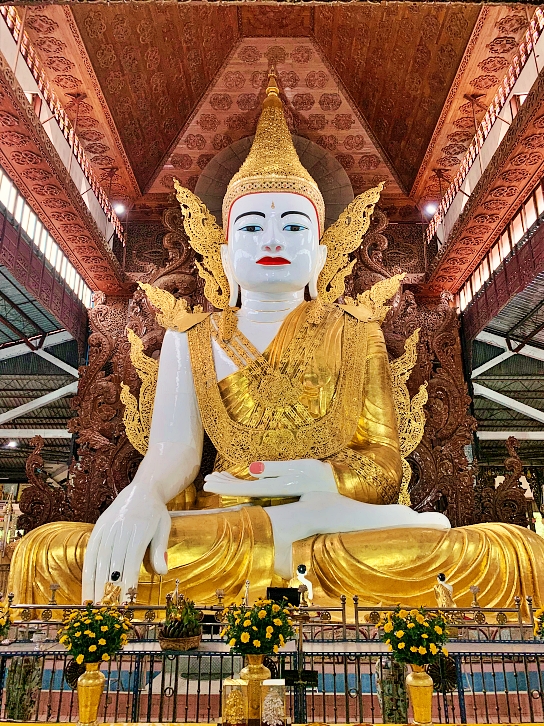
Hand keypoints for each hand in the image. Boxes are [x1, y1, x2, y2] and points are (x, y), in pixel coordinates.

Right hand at [82, 484, 170, 604]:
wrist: (142, 489)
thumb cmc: (155, 513)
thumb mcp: (163, 527)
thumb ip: (160, 550)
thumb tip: (162, 572)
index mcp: (140, 530)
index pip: (131, 561)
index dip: (127, 583)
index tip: (125, 603)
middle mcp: (121, 529)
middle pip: (113, 563)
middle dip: (109, 589)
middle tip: (105, 612)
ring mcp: (108, 528)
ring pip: (99, 560)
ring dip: (95, 584)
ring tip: (92, 605)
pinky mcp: (98, 527)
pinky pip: (90, 552)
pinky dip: (87, 571)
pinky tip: (86, 587)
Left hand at [203, 459, 336, 497]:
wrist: (336, 490)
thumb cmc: (317, 477)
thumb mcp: (296, 469)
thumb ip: (274, 469)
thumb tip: (251, 469)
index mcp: (272, 488)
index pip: (241, 489)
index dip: (223, 485)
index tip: (208, 482)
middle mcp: (271, 493)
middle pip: (241, 490)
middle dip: (224, 484)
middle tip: (207, 479)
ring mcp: (276, 493)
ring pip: (247, 489)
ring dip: (232, 483)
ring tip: (218, 478)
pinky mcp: (282, 490)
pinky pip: (257, 488)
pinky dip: (245, 483)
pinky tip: (243, 478)